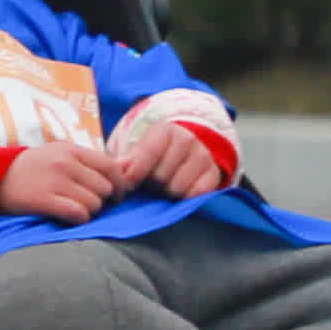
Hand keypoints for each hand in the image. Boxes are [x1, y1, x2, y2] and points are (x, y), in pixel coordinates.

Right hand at [0, 143, 119, 225]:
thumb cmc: (34, 169)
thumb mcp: (61, 155)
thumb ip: (93, 161)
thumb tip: (129, 167)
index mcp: (72, 150)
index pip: (111, 167)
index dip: (119, 185)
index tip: (114, 195)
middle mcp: (65, 163)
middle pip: (105, 188)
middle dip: (102, 200)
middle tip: (90, 204)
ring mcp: (55, 181)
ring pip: (94, 203)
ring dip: (89, 211)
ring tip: (74, 209)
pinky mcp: (44, 200)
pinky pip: (78, 214)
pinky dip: (79, 219)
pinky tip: (68, 216)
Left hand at [107, 111, 230, 200]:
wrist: (187, 150)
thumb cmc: (156, 154)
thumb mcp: (139, 151)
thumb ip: (126, 161)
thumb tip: (116, 171)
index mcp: (165, 130)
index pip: (148, 154)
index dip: (134, 174)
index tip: (127, 185)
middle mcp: (188, 139)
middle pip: (160, 176)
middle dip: (151, 185)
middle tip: (149, 184)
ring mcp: (203, 156)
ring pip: (177, 189)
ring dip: (167, 194)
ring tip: (164, 187)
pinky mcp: (214, 174)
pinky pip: (196, 196)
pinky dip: (185, 199)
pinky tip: (179, 193)